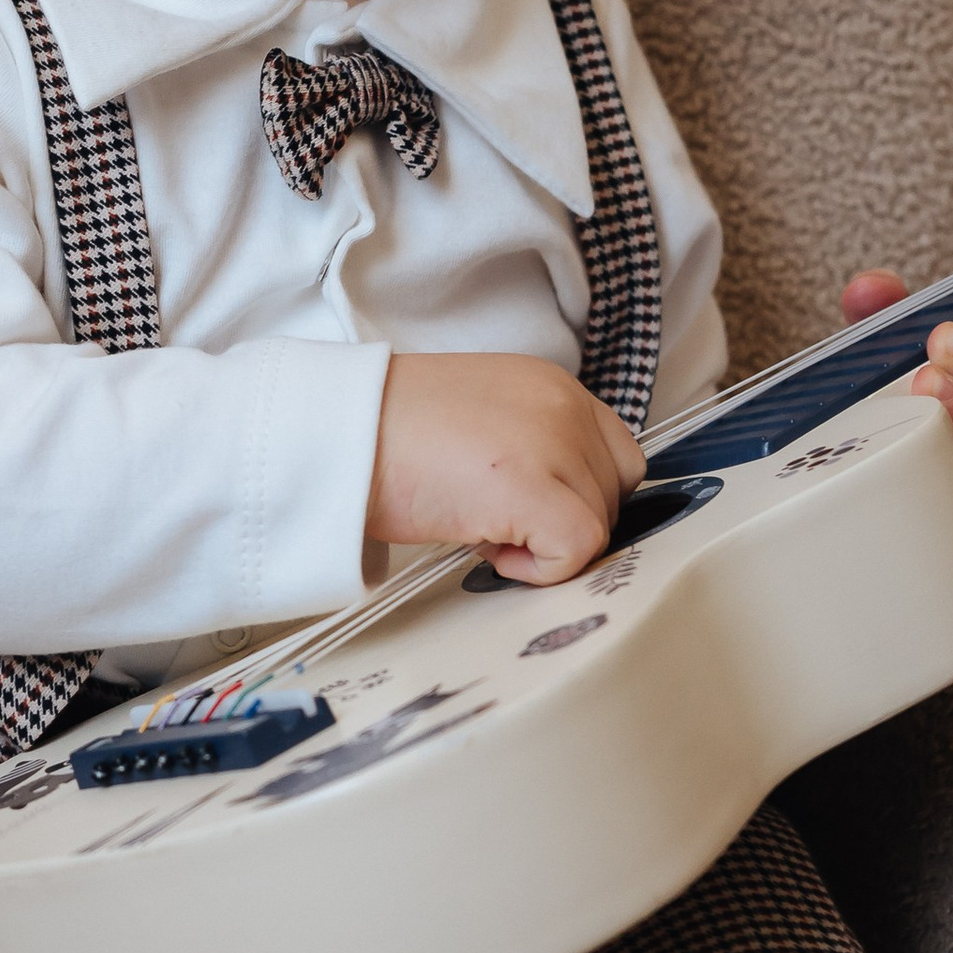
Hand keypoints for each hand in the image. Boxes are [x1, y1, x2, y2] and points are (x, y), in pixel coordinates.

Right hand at [370, 353, 644, 583]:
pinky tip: (489, 549)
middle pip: (612, 494)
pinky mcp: (532, 487)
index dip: (580, 494)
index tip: (532, 508)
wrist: (337, 431)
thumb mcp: (482, 417)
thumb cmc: (387, 432)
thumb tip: (561, 506)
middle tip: (494, 519)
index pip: (616, 455)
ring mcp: (553, 443)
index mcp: (551, 385)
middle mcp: (563, 406)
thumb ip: (534, 443)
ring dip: (546, 542)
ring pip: (598, 524)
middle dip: (561, 520)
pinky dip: (541, 568)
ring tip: (482, 527)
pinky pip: (577, 549)